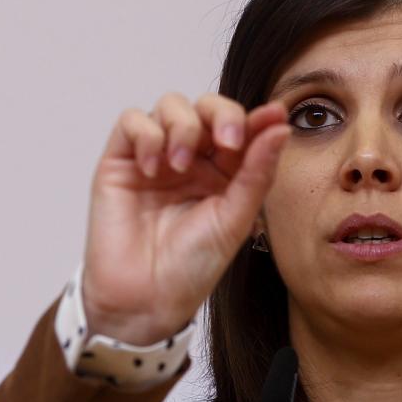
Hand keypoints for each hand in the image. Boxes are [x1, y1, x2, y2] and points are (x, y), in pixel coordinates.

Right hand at [81, 92, 290, 344]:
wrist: (146, 296)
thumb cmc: (192, 266)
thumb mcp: (235, 219)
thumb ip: (256, 171)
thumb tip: (279, 127)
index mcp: (224, 173)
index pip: (241, 128)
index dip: (256, 118)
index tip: (272, 117)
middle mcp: (192, 159)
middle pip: (206, 107)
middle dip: (221, 114)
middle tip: (228, 141)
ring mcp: (156, 157)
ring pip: (170, 105)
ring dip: (182, 127)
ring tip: (180, 166)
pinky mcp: (121, 160)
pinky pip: (132, 121)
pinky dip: (147, 136)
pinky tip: (152, 169)